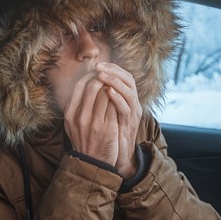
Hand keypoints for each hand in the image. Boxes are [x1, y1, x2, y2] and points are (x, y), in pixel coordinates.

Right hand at [64, 71, 118, 165]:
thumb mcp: (73, 124)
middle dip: (103, 78)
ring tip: (116, 86)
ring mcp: (94, 122)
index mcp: (70, 114)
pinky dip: (118, 99)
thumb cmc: (84, 140)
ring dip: (112, 87)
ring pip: (105, 93)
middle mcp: (80, 117)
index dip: (90, 76)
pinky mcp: (108, 128)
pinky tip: (121, 98)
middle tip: (110, 76)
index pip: (79, 85)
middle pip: (92, 86)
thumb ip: (76, 106)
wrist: (92, 163)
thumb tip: (85, 83)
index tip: (98, 73)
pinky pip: (114, 106)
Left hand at [95, 62, 141, 178]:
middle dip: (113, 70)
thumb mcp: (104, 113)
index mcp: (126, 98)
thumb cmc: (109, 134)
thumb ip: (100, 98)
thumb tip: (86, 83)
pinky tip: (109, 91)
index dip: (111, 68)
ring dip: (114, 81)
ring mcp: (133, 113)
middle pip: (128, 79)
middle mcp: (132, 103)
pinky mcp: (131, 124)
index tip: (97, 63)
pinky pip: (126, 108)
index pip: (123, 75)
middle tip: (99, 66)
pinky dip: (118, 98)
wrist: (118, 156)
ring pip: (129, 91)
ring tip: (102, 75)